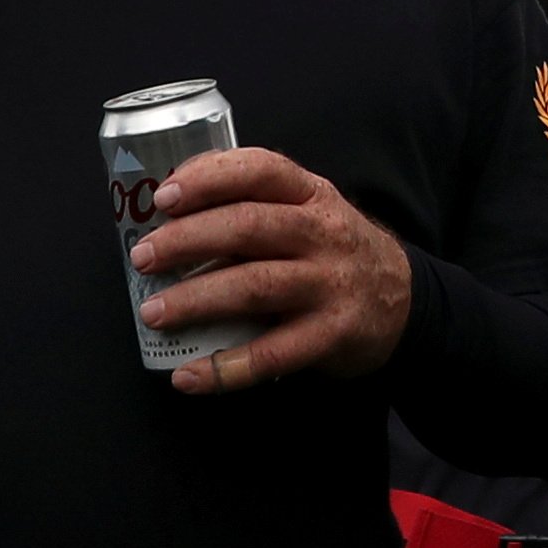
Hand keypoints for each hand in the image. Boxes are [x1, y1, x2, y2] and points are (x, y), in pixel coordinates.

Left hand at [139, 146, 418, 390]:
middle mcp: (323, 234)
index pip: (260, 170)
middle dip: (187, 240)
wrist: (404, 300)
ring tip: (154, 313)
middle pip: (249, 227)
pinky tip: (188, 377)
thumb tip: (166, 219)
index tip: (164, 197)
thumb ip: (255, 206)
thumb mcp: (310, 211)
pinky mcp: (333, 334)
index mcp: (311, 194)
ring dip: (197, 299)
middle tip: (143, 258)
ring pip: (255, 287)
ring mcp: (330, 284)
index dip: (209, 178)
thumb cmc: (332, 252)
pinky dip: (225, 368)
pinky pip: (273, 353)